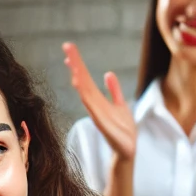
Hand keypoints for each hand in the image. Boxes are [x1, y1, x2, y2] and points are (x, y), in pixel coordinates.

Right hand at [63, 42, 134, 161]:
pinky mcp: (102, 124)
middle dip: (76, 64)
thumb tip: (108, 73)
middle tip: (67, 46)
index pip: (86, 78)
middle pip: (83, 81)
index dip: (78, 64)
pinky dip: (86, 96)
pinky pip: (92, 107)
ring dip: (78, 77)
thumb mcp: (121, 105)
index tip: (69, 49)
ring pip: (85, 92)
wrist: (128, 150)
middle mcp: (94, 105)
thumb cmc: (123, 130)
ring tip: (72, 61)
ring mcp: (97, 114)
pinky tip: (80, 85)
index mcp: (98, 100)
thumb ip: (114, 90)